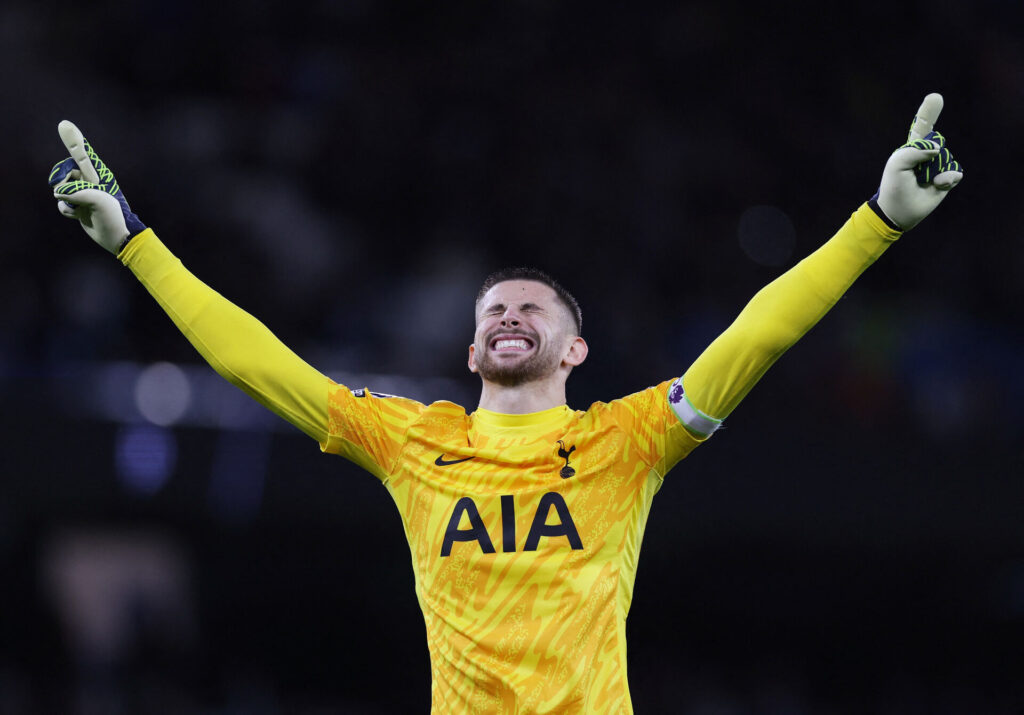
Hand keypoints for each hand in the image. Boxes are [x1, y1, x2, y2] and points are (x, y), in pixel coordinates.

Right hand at [48, 120, 146, 253]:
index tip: (64, 125)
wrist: (117, 237)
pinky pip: (61, 202)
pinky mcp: (77, 205)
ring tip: (81, 208)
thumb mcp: (97, 200)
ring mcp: (82, 193)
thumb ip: (75, 191)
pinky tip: (78, 216)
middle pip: (65, 172)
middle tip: (71, 192)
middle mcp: (90, 181)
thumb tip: (57, 192)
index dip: (74, 141)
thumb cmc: (114, 216)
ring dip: (66, 199)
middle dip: (63, 182)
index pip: (83, 155)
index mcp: (99, 174)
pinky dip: (67, 210)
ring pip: (60, 188)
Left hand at [875, 93, 962, 229]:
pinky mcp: (947, 178)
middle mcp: (927, 154)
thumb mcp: (897, 165)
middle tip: (916, 172)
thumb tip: (938, 149)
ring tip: (922, 181)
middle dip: (929, 155)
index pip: (922, 126)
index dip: (928, 112)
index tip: (935, 97)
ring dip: (935, 172)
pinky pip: (955, 172)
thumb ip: (915, 151)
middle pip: (938, 142)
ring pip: (947, 158)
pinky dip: (946, 179)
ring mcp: (938, 165)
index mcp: (912, 147)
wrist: (898, 212)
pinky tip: (936, 185)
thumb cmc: (894, 186)